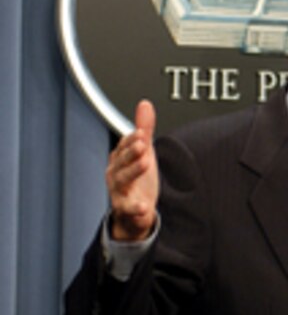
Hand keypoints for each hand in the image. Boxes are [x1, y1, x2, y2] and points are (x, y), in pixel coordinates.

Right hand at [106, 100, 159, 240]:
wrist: (136, 210)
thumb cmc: (137, 178)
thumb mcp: (143, 151)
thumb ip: (144, 129)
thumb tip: (145, 104)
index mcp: (119, 159)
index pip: (123, 146)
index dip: (131, 139)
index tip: (141, 132)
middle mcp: (115, 173)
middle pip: (121, 161)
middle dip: (130, 152)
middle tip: (142, 144)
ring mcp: (118, 191)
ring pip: (122, 180)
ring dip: (133, 172)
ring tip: (145, 164)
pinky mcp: (125, 208)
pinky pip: (128, 208)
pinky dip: (135, 207)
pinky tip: (144, 206)